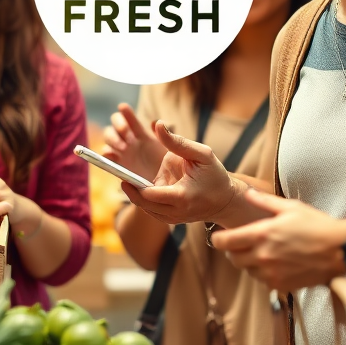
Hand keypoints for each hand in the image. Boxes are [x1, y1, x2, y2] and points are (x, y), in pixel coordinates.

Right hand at [103, 104, 168, 181]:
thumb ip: (167, 134)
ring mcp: (120, 152)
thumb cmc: (171, 164)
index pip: (129, 117)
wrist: (166, 186)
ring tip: (123, 146)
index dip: (126, 112)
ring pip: (108, 138)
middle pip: (114, 125)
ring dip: (113, 139)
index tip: (123, 107)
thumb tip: (155, 122)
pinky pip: (106, 157)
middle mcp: (127, 140)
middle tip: (126, 132)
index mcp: (140, 133)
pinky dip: (106, 154)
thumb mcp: (172, 148)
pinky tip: (112, 155)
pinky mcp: (117, 165)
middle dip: (118, 125)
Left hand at [121, 120, 241, 224]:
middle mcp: (177, 212)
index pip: (151, 195)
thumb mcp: (201, 154)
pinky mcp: (171, 219)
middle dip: (130, 191)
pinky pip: (151, 211)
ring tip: (125, 179)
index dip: (134, 186)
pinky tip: (137, 186)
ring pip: (146, 210)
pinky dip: (143, 200)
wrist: (226, 200)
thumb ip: (177, 141)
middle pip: (144, 205)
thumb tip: (157, 125)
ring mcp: (173, 219)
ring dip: (135, 196)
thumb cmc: (215, 175)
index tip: (123, 175)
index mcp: (183, 197)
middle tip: (119, 175)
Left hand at [211, 190, 345, 291]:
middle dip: (233, 250)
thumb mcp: (290, 207)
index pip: (226, 242)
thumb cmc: (317, 225)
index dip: (218, 239)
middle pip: (233, 259)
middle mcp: (263, 256)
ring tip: (262, 252)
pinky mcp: (282, 285)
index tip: (220, 236)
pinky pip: (262, 281)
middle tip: (241, 243)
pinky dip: (263, 273)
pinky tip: (274, 263)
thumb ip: (264, 201)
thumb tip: (248, 193)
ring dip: (249, 262)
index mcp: (262, 234)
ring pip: (247, 271)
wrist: (340, 250)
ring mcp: (272, 273)